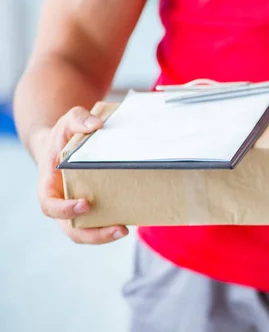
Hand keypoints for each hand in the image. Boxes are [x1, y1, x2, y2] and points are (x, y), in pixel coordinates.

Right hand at [33, 106, 128, 243]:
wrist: (65, 144)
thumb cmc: (64, 136)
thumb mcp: (67, 122)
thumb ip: (78, 119)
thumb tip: (96, 124)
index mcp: (49, 186)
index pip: (50, 206)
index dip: (65, 210)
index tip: (85, 204)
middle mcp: (63, 202)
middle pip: (72, 230)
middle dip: (94, 234)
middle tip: (120, 229)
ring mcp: (78, 209)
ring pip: (88, 232)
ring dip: (106, 235)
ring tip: (126, 230)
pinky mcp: (95, 208)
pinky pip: (102, 222)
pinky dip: (114, 224)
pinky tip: (133, 218)